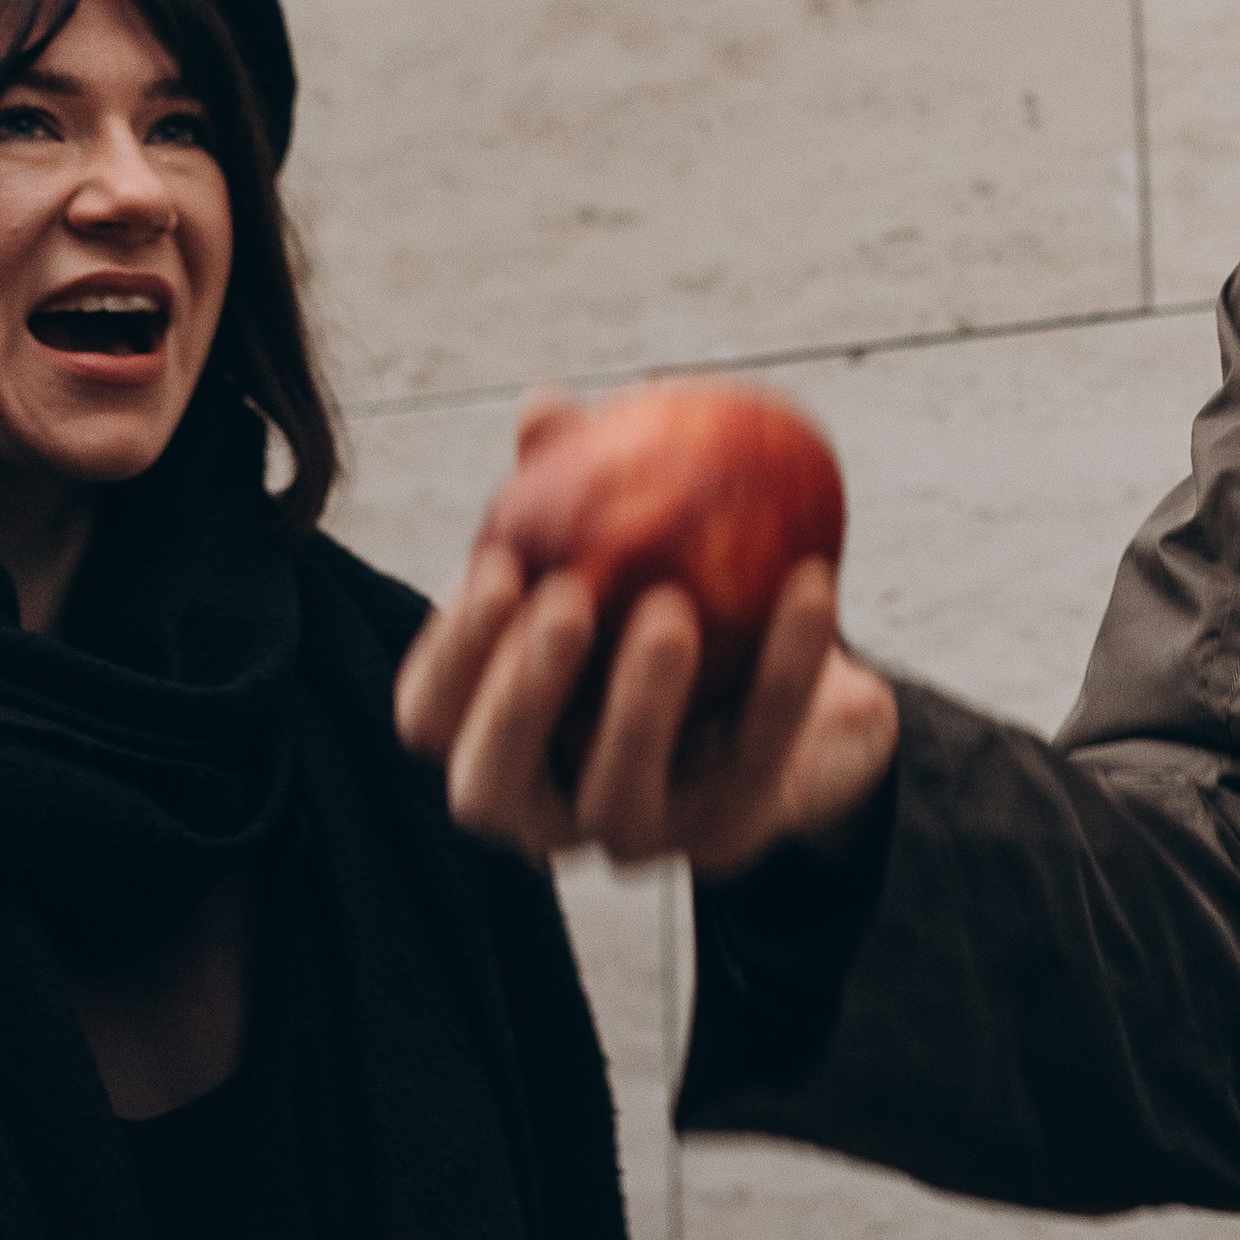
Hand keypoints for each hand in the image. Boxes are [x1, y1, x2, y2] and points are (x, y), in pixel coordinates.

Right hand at [393, 393, 900, 874]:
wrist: (785, 678)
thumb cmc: (665, 590)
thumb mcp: (617, 536)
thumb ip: (571, 478)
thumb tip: (544, 405)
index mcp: (491, 734)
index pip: (429, 718)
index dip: (450, 654)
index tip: (497, 564)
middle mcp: (544, 806)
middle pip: (492, 786)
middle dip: (519, 698)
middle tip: (567, 601)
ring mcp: (633, 832)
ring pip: (616, 798)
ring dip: (639, 705)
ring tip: (669, 610)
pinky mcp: (727, 834)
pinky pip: (757, 752)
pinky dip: (785, 668)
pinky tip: (811, 584)